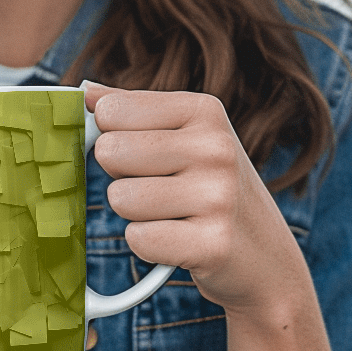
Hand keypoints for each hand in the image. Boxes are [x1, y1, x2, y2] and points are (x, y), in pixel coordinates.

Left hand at [85, 81, 311, 319]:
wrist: (266, 256)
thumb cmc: (210, 189)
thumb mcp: (186, 138)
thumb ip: (135, 112)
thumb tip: (86, 93)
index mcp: (204, 111)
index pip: (112, 110)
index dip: (111, 137)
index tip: (142, 155)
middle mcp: (215, 148)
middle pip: (110, 152)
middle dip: (121, 177)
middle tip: (156, 189)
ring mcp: (218, 196)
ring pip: (120, 198)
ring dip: (135, 215)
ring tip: (171, 215)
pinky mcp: (212, 244)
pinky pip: (138, 239)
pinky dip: (147, 245)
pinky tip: (178, 240)